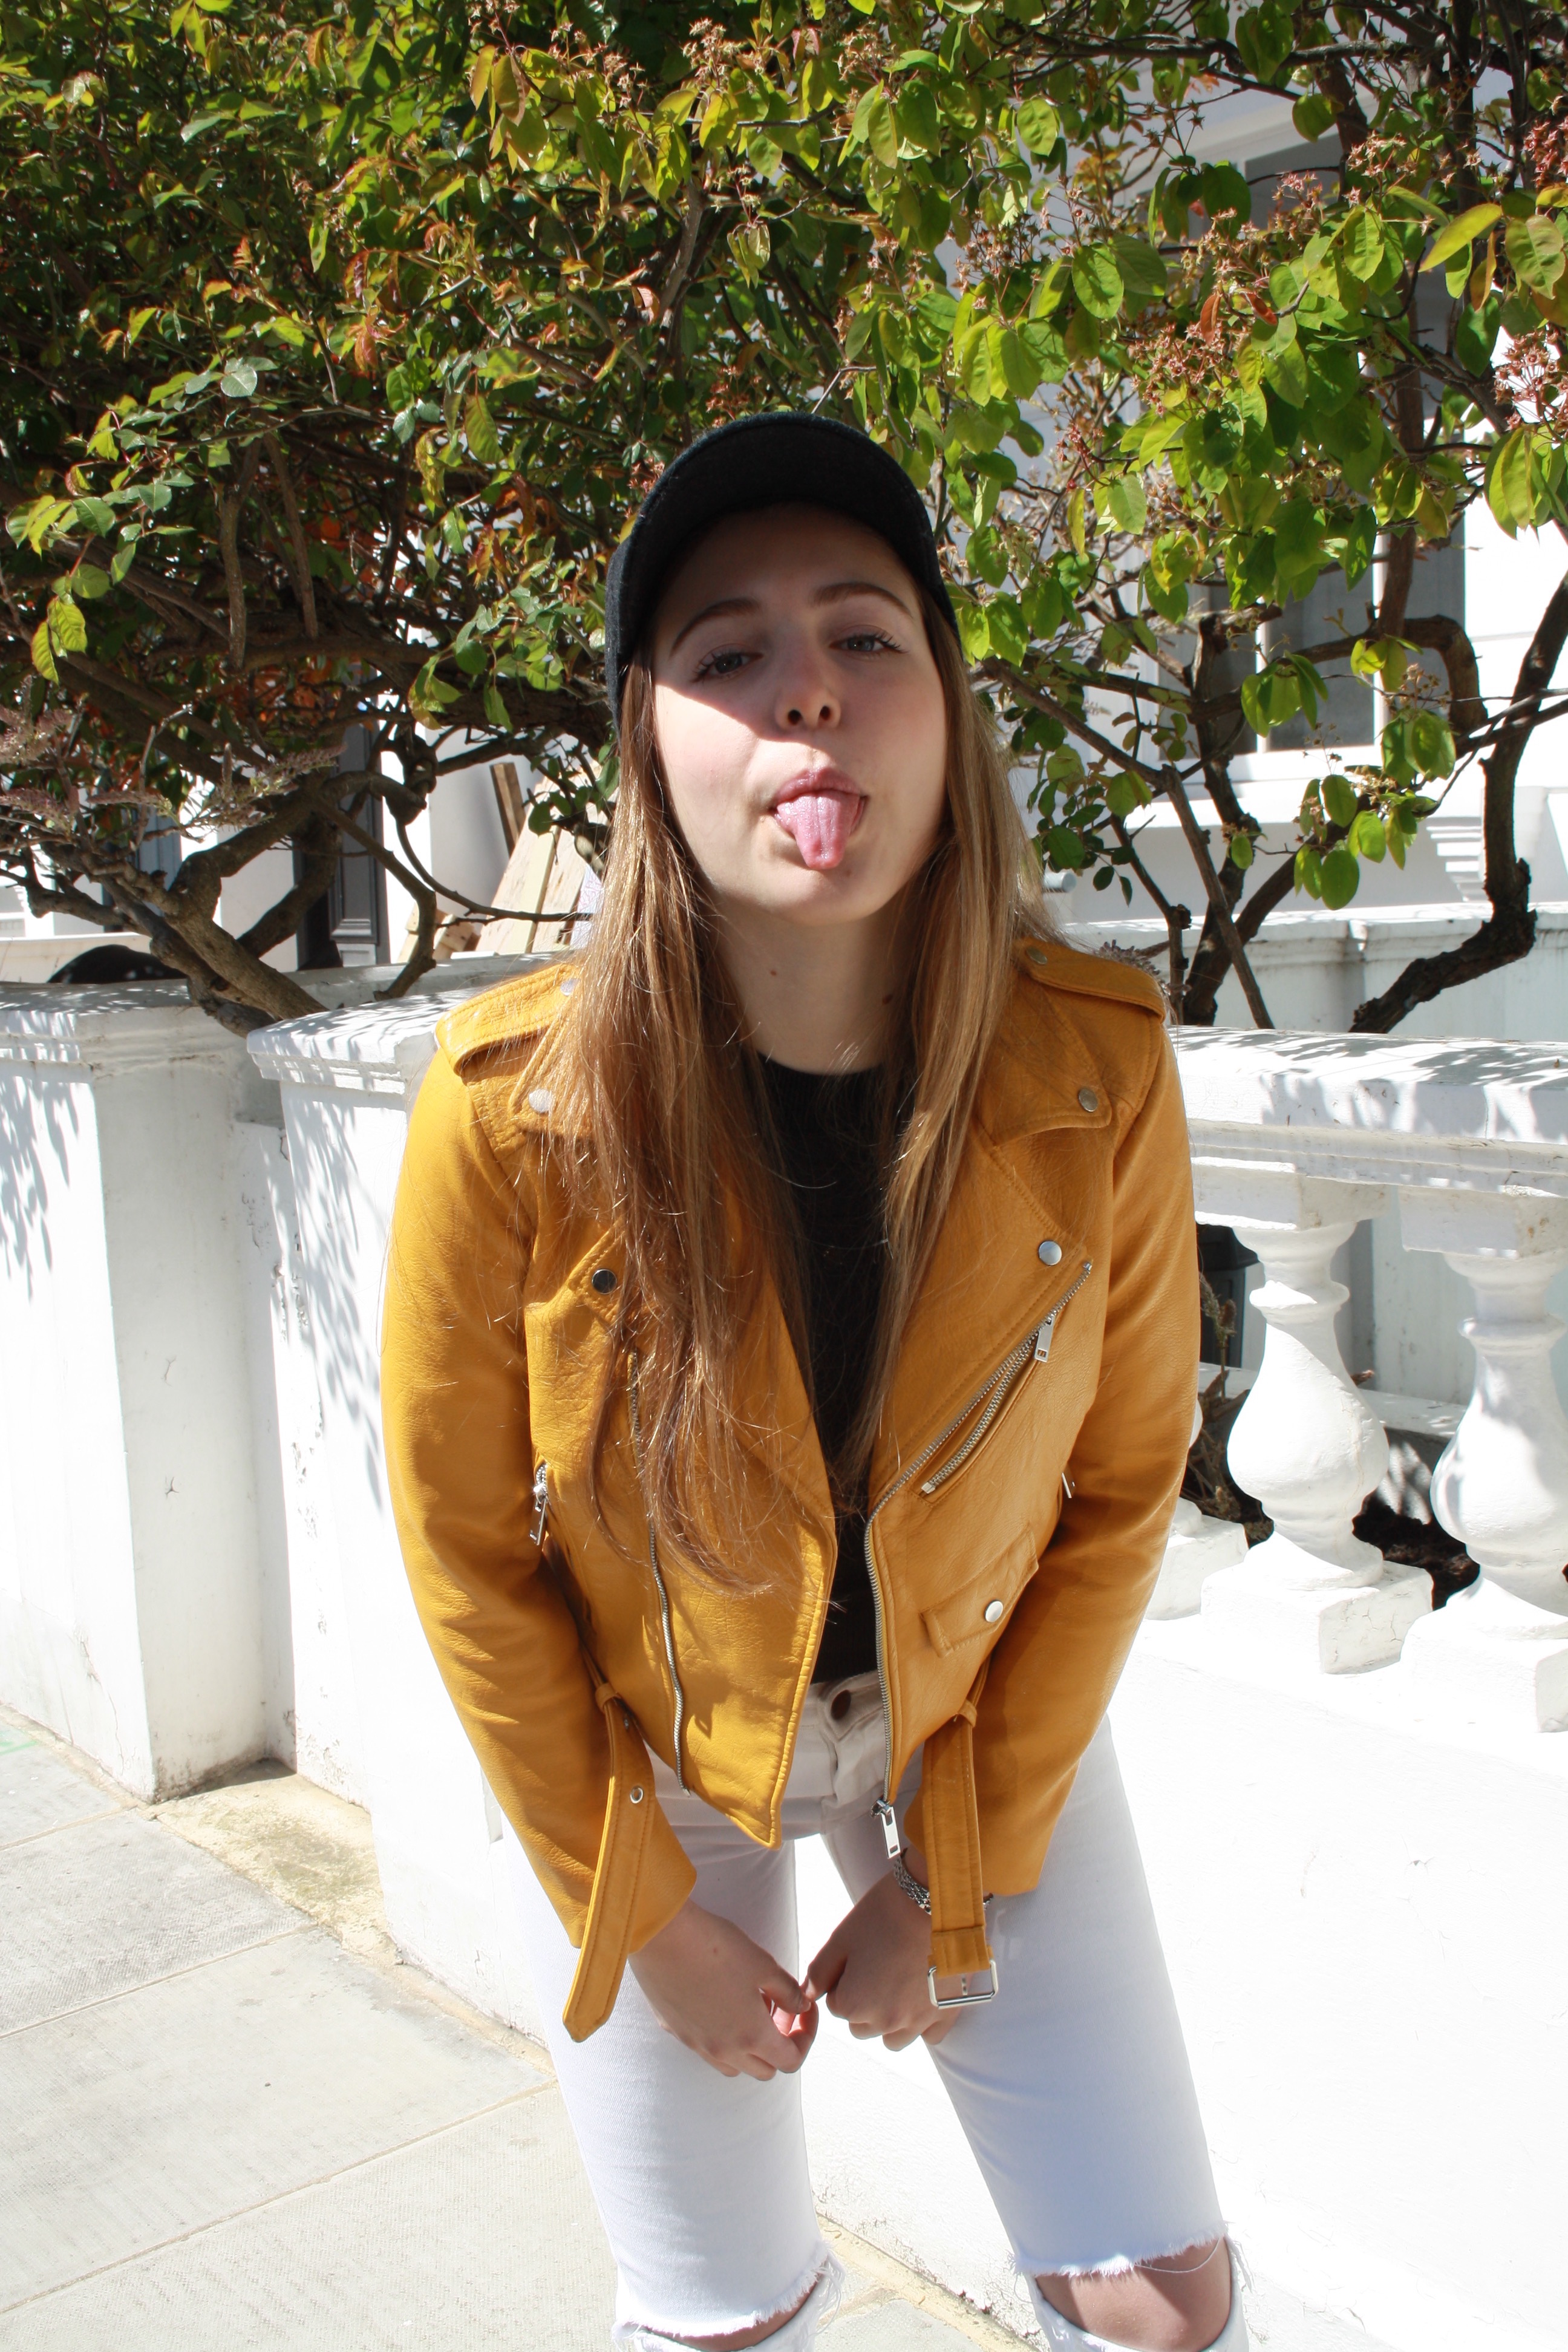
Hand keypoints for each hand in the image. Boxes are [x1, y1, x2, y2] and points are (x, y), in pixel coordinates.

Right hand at [629, 1899, 818, 2079]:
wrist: (662, 1935)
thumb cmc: (716, 1947)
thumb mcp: (764, 1965)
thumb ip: (788, 1992)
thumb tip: (801, 2007)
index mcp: (751, 2037)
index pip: (791, 2060)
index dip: (805, 2036)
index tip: (806, 2011)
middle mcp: (723, 2050)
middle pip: (764, 2069)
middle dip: (779, 2044)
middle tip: (780, 2009)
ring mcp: (695, 2044)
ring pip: (734, 2065)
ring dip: (750, 2046)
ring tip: (750, 2006)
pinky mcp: (674, 2030)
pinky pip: (706, 2047)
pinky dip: (721, 2036)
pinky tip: (720, 2000)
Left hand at [803, 1850, 958, 2051]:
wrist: (935, 1901)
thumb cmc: (884, 1915)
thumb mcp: (841, 1938)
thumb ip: (819, 1972)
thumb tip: (808, 1994)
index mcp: (855, 2004)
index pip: (837, 2005)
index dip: (844, 1981)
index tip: (858, 1958)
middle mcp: (885, 2022)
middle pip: (862, 2026)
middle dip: (864, 2004)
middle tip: (878, 1969)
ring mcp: (918, 2022)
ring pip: (892, 2038)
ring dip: (890, 2019)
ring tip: (900, 1984)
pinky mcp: (946, 2016)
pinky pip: (928, 2036)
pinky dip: (923, 2022)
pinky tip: (923, 1995)